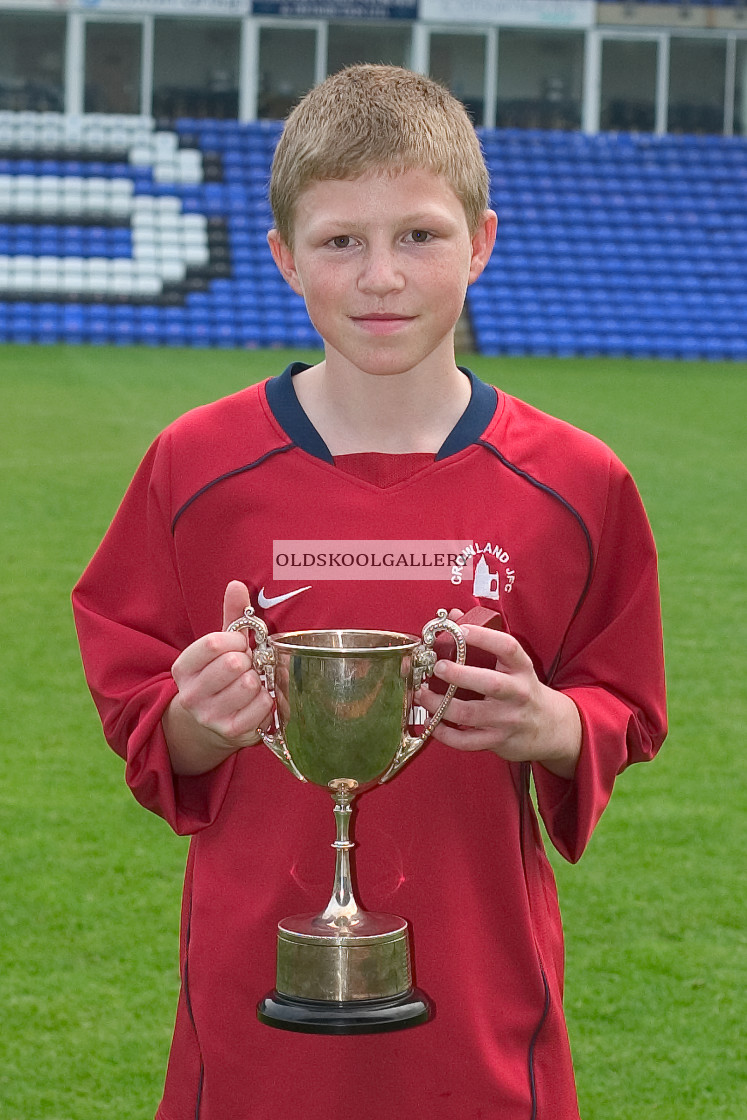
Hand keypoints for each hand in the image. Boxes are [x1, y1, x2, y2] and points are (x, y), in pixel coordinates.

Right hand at [163, 581, 274, 774]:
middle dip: (249, 661)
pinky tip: (260, 699)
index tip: (240, 645)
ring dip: (260, 680)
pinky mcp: (231, 732)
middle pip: (234, 663)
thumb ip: (231, 616)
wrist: (210, 723)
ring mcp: (209, 716)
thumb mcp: (222, 646)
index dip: (237, 640)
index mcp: (184, 668)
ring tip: (254, 682)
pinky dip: (269, 699)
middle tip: (248, 666)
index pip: (215, 643)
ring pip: (250, 684)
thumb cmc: (221, 677)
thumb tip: (236, 585)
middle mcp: (191, 694)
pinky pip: (263, 705)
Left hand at [417, 610, 580, 779]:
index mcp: (521, 668)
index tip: (460, 630)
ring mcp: (508, 719)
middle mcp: (517, 693)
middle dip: (460, 675)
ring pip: (471, 714)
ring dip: (441, 705)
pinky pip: (466, 741)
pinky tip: (432, 721)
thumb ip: (484, 641)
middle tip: (437, 666)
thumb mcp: (513, 665)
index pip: (507, 647)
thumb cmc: (523, 690)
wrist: (550, 728)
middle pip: (490, 683)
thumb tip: (454, 616)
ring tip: (423, 694)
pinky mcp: (498, 741)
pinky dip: (445, 733)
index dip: (483, 637)